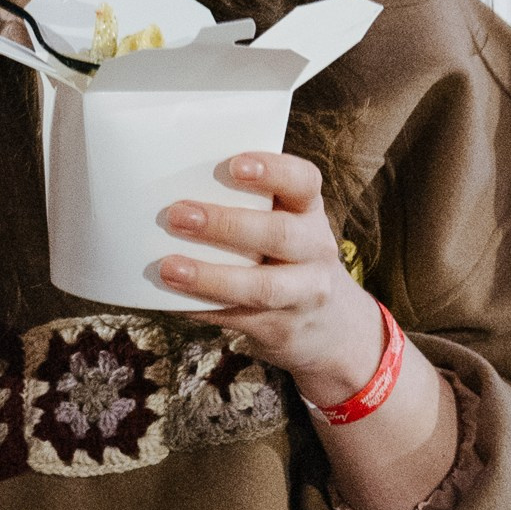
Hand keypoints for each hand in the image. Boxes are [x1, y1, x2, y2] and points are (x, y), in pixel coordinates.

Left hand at [156, 155, 458, 509]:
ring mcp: (302, 304)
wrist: (348, 347)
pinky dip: (200, 317)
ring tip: (162, 268)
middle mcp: (315, 261)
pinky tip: (163, 307)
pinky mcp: (279, 339)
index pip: (303, 183)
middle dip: (228, 227)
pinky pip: (237, 327)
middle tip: (174, 214)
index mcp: (314, 224)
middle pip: (280, 240)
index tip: (231, 162)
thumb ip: (254, 213)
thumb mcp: (292, 236)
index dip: (271, 170)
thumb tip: (167, 178)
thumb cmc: (297, 273)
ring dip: (210, 280)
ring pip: (260, 291)